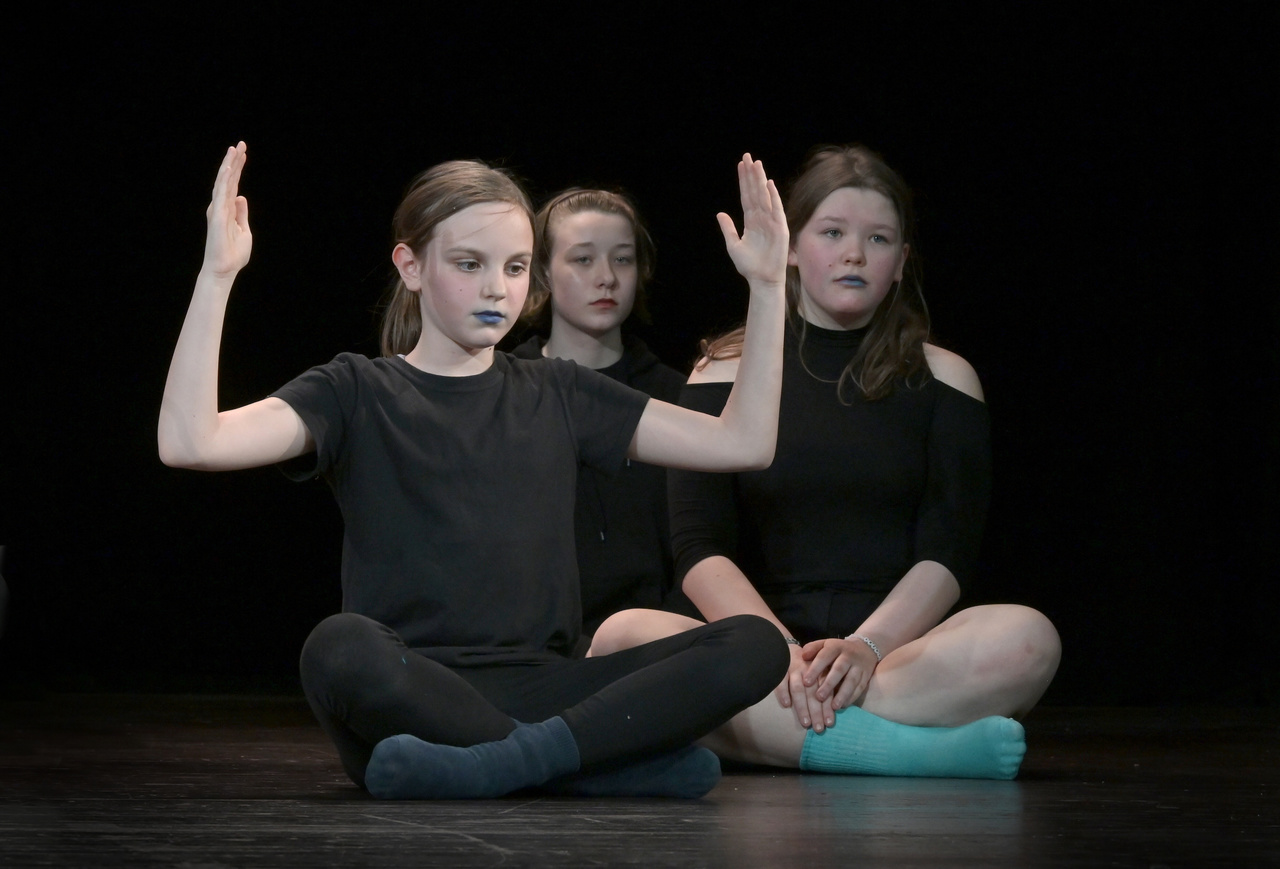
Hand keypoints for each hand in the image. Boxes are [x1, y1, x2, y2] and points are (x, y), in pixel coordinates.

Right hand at [202, 142, 252, 279]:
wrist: (225, 269)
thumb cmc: (234, 254)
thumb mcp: (244, 230)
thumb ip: (241, 213)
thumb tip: (241, 197)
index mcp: (228, 209)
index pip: (233, 184)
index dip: (238, 169)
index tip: (243, 153)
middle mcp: (221, 206)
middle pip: (228, 180)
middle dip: (234, 161)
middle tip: (240, 144)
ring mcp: (218, 209)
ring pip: (223, 182)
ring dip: (229, 165)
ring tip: (234, 149)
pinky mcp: (217, 215)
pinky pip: (220, 194)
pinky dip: (224, 180)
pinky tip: (228, 168)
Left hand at [716, 153, 787, 288]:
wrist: (762, 279)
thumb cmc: (749, 265)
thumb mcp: (733, 245)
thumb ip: (728, 229)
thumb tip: (720, 214)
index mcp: (751, 221)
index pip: (746, 196)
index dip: (744, 181)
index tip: (741, 165)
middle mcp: (761, 218)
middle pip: (755, 191)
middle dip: (751, 174)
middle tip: (748, 156)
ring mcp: (771, 222)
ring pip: (764, 196)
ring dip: (760, 180)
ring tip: (756, 164)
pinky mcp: (780, 229)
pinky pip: (776, 209)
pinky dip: (773, 197)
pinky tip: (768, 184)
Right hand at [773, 644, 834, 732]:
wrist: (788, 645)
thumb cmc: (806, 664)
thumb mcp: (819, 670)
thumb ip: (825, 686)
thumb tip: (836, 708)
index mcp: (820, 672)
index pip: (825, 692)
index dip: (827, 708)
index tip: (829, 724)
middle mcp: (808, 670)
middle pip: (813, 694)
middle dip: (817, 712)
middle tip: (819, 728)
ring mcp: (794, 668)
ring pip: (798, 689)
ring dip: (802, 707)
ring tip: (806, 723)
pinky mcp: (781, 668)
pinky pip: (781, 681)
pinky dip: (783, 692)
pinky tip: (786, 704)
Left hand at [801, 637, 879, 712]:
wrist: (865, 648)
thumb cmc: (837, 650)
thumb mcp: (825, 644)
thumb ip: (813, 648)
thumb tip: (802, 656)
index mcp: (835, 646)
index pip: (824, 656)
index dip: (815, 669)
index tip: (805, 682)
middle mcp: (848, 655)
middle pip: (839, 670)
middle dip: (829, 684)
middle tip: (819, 697)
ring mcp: (859, 666)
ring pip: (852, 680)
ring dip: (843, 694)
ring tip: (834, 707)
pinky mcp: (866, 676)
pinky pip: (860, 687)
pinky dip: (852, 697)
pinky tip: (843, 706)